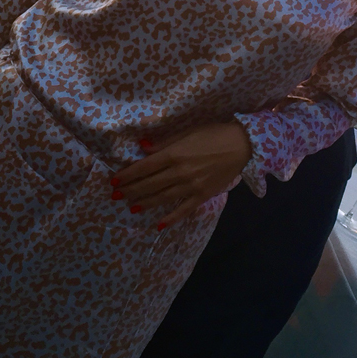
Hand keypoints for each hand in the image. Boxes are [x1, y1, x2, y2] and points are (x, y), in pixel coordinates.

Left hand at [111, 123, 251, 228]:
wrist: (242, 146)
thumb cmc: (213, 134)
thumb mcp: (188, 132)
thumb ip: (165, 142)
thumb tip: (143, 147)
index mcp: (174, 154)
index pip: (144, 167)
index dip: (128, 175)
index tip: (114, 181)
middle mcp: (179, 172)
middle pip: (150, 184)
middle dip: (131, 190)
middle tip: (116, 196)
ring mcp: (191, 186)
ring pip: (162, 197)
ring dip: (145, 203)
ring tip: (131, 207)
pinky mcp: (202, 196)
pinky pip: (183, 210)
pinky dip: (170, 218)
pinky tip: (158, 224)